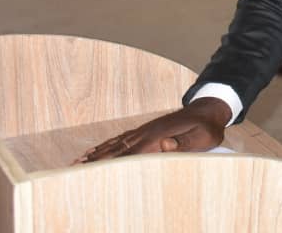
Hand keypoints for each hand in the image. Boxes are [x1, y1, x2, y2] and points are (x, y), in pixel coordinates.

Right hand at [75, 98, 230, 163]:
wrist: (209, 110)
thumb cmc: (207, 128)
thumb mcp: (202, 138)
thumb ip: (184, 144)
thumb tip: (164, 146)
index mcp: (158, 137)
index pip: (131, 154)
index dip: (111, 162)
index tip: (92, 170)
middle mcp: (147, 132)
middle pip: (116, 149)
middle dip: (95, 160)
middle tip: (72, 170)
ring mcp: (145, 130)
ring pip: (116, 144)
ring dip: (96, 153)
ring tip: (76, 162)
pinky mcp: (146, 130)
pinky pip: (122, 139)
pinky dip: (107, 145)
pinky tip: (97, 150)